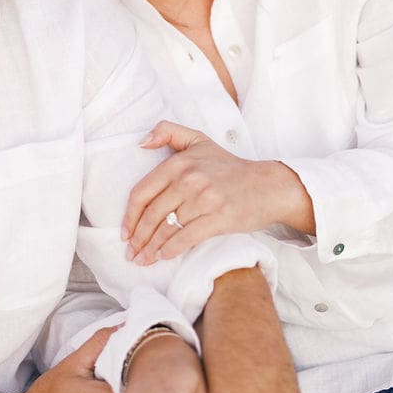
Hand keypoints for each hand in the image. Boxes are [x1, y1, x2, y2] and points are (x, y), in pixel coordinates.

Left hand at [124, 122, 312, 262]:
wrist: (268, 185)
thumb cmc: (230, 166)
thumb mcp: (199, 140)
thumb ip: (168, 132)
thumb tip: (141, 142)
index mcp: (179, 162)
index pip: (142, 192)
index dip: (129, 216)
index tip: (125, 233)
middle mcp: (189, 179)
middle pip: (152, 214)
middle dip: (138, 238)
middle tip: (131, 253)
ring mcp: (204, 199)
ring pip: (166, 229)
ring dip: (151, 248)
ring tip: (144, 260)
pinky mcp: (218, 218)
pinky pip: (186, 238)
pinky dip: (171, 250)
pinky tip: (163, 256)